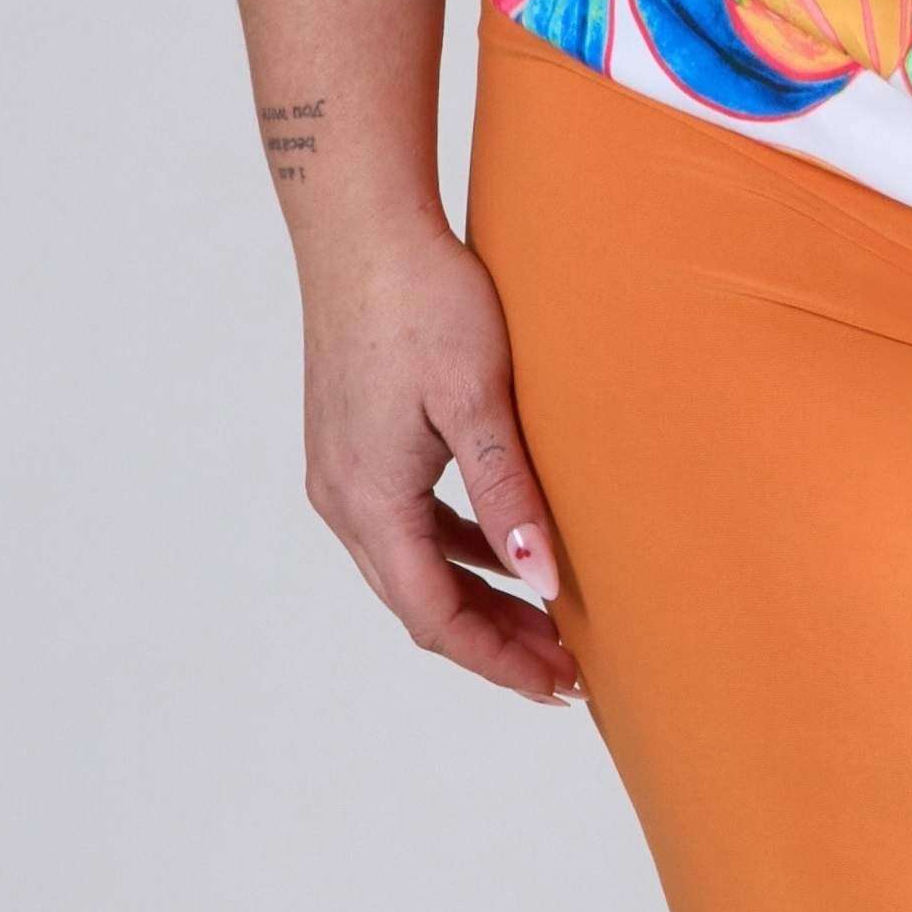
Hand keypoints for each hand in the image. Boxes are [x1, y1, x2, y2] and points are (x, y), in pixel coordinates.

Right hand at [298, 213, 582, 706]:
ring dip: (478, 594)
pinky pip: (409, 520)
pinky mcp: (355, 439)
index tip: (560, 685)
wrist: (363, 226)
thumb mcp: (477, 395)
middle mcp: (344, 498)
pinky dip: (459, 545)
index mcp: (370, 500)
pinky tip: (507, 540)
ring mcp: (344, 469)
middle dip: (494, 639)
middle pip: (421, 601)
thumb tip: (541, 580)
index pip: (436, 617)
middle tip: (567, 666)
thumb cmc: (423, 299)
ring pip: (414, 563)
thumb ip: (506, 490)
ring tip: (547, 615)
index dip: (499, 659)